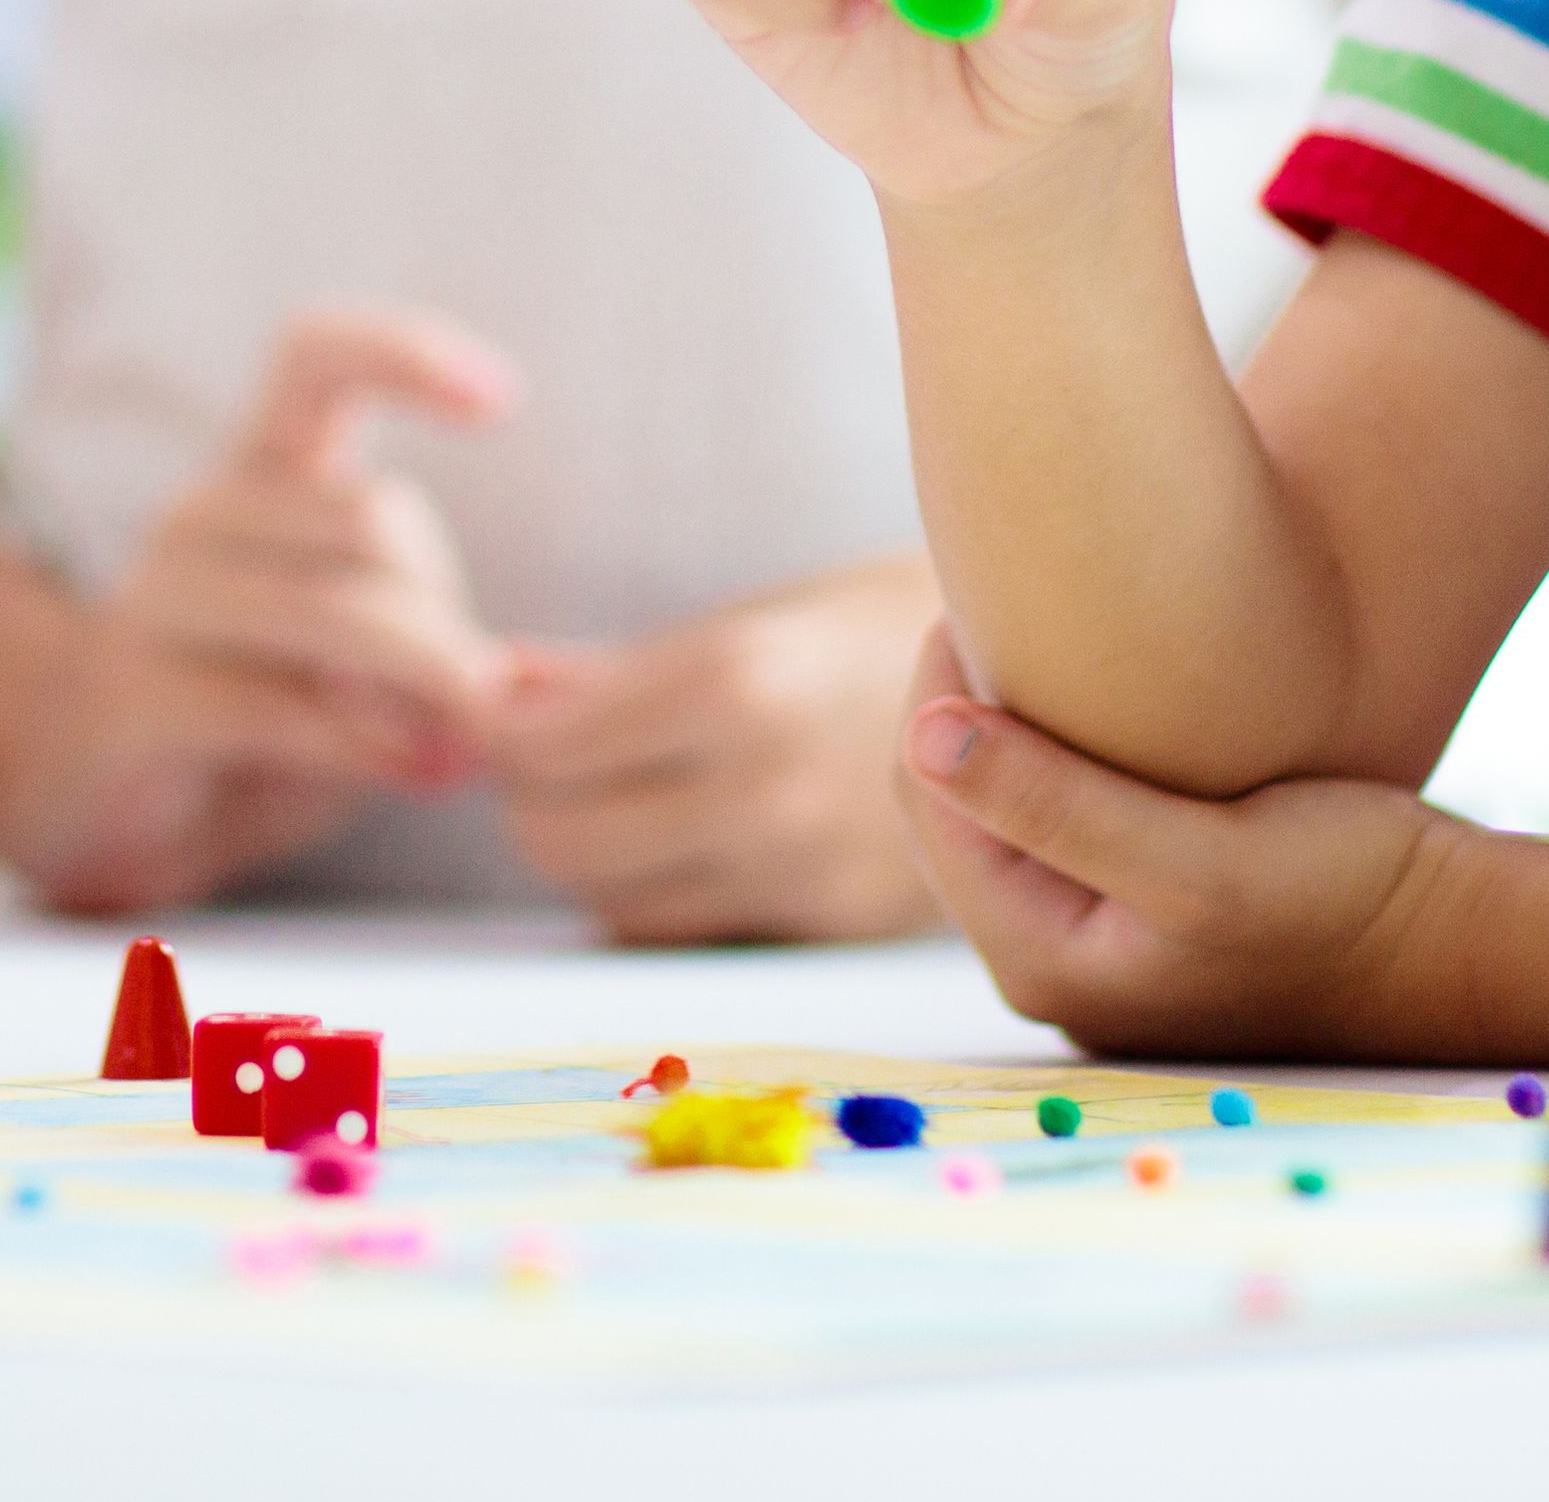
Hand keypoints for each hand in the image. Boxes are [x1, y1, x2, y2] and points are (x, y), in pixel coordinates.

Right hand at [0, 306, 518, 916]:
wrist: (91, 808)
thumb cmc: (250, 716)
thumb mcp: (359, 674)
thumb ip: (443, 658)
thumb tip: (549, 685)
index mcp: (257, 474)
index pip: (316, 355)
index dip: (408, 352)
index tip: (502, 399)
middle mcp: (200, 515)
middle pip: (373, 517)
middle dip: (448, 619)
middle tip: (474, 700)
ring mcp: (155, 602)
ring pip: (337, 610)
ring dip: (427, 686)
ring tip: (460, 746)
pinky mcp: (131, 697)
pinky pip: (280, 707)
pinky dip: (370, 748)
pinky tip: (416, 775)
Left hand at [491, 561, 940, 944]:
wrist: (1050, 693)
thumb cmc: (883, 626)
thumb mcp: (757, 620)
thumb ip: (619, 669)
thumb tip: (501, 684)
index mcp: (735, 684)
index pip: (542, 746)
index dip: (499, 727)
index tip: (498, 704)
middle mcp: (759, 789)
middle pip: (558, 836)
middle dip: (526, 795)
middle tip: (539, 753)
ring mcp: (795, 869)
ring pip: (609, 899)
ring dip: (580, 851)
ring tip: (601, 794)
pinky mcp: (823, 922)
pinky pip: (681, 929)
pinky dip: (645, 894)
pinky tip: (668, 839)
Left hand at [893, 628, 1463, 1063]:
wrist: (1461, 941)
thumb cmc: (1347, 897)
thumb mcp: (1200, 858)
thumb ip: (1058, 803)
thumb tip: (922, 734)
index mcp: (1040, 960)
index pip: (927, 797)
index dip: (942, 685)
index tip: (985, 590)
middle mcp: (1055, 964)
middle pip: (958, 804)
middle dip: (972, 704)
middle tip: (1013, 596)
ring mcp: (1102, 943)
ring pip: (1013, 804)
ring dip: (1022, 726)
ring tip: (1056, 633)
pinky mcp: (1148, 914)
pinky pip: (1068, 817)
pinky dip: (1071, 751)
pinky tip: (1113, 694)